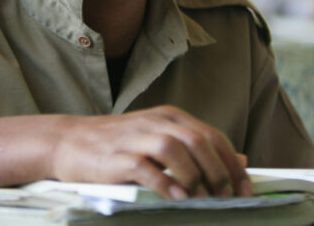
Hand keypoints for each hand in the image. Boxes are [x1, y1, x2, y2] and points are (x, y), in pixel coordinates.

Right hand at [51, 105, 251, 198]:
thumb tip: (239, 160)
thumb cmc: (117, 144)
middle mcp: (155, 122)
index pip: (211, 135)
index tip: (245, 188)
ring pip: (175, 148)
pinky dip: (164, 182)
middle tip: (226, 196)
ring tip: (201, 196)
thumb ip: (195, 148)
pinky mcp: (116, 156)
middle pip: (198, 140)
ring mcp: (135, 138)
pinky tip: (176, 196)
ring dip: (193, 174)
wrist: (68, 141)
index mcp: (169, 117)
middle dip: (218, 171)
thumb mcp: (159, 139)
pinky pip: (145, 167)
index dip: (232, 163)